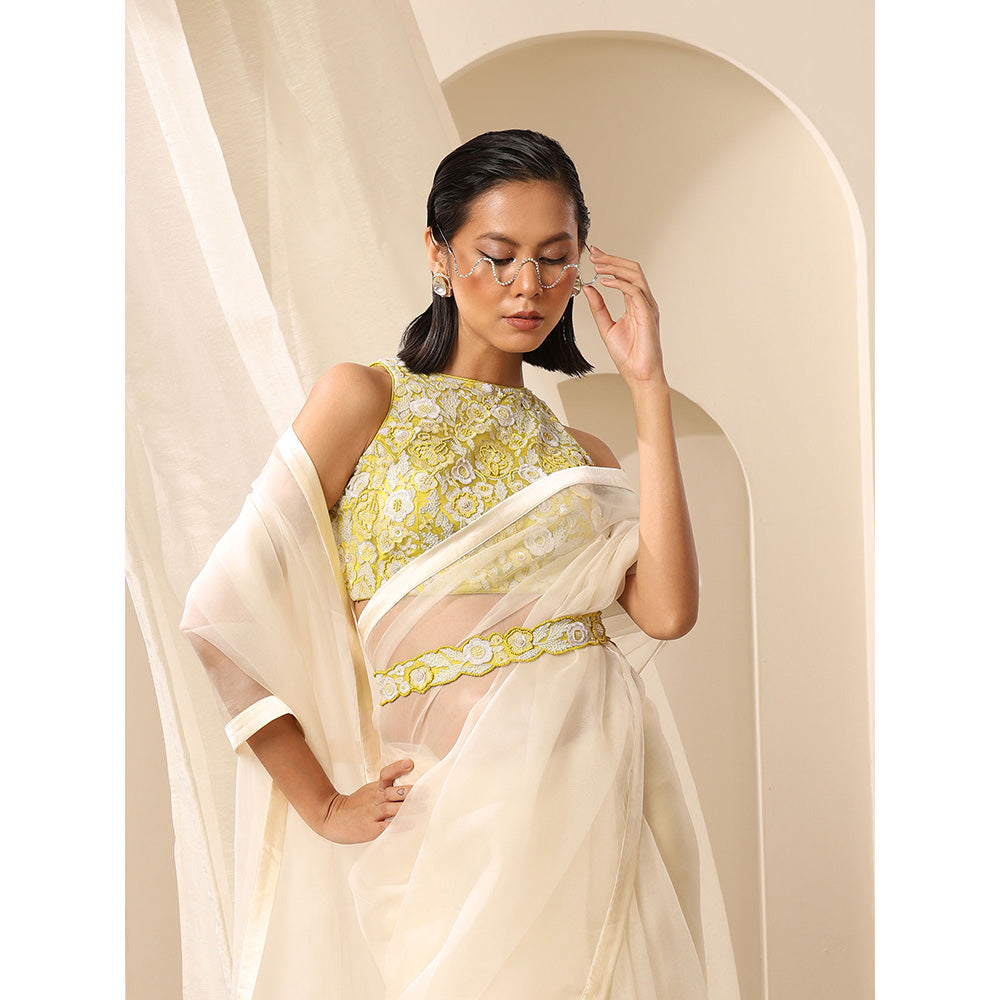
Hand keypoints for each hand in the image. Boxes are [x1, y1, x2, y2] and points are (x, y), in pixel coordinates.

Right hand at [317, 757, 414, 843]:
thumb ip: (388, 788)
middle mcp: (375, 799)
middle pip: (393, 792)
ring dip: (407, 807)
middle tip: (426, 790)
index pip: (387, 774)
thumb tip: (412, 787)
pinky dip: (397, 825)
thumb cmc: (357, 805)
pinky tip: (408, 824)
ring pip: (390, 808)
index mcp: (376, 788)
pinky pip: (385, 827)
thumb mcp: (370, 791)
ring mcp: (372, 814)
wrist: (331, 817)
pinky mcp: (370, 829)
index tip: (411, 763)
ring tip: (422, 807)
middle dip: (409, 791)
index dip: (398, 768)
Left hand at [581, 246, 665, 387]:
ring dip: (615, 267)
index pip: (624, 275)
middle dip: (612, 259)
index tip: (593, 254)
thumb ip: (598, 307)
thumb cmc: (628, 355)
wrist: (639, 375)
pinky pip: (635, 292)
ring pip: (635, 275)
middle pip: (632, 269)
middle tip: (593, 254)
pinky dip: (619, 284)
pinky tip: (604, 282)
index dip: (610, 262)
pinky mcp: (648, 315)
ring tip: (597, 265)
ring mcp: (648, 307)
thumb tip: (588, 288)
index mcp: (635, 303)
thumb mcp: (606, 327)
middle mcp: (644, 302)